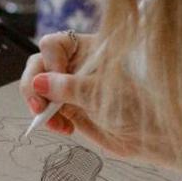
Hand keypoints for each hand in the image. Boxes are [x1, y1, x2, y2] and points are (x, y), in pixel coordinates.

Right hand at [20, 31, 162, 159]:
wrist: (147, 136)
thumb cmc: (134, 107)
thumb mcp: (100, 95)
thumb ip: (70, 88)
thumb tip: (39, 83)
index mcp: (89, 49)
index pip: (54, 44)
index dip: (50, 62)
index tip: (55, 82)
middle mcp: (76, 63)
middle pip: (39, 64)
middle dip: (34, 86)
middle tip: (39, 108)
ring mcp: (70, 85)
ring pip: (37, 86)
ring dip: (38, 105)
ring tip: (55, 123)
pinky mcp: (67, 105)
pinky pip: (45, 107)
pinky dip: (47, 119)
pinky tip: (64, 128)